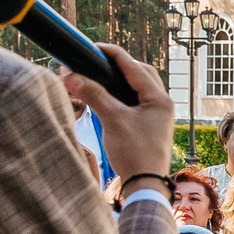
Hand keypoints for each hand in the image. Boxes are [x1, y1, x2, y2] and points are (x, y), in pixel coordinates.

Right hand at [64, 44, 173, 183]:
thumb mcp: (112, 120)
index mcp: (159, 98)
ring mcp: (158, 114)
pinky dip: (122, 94)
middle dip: (118, 64)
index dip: (111, 54)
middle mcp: (163, 103)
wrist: (145, 185)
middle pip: (140, 72)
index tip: (92, 47)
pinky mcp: (151, 124)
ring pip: (139, 86)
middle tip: (96, 61)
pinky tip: (107, 96)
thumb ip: (93, 95)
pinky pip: (137, 100)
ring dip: (121, 79)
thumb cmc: (135, 154)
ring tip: (100, 75)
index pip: (133, 66)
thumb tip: (70, 76)